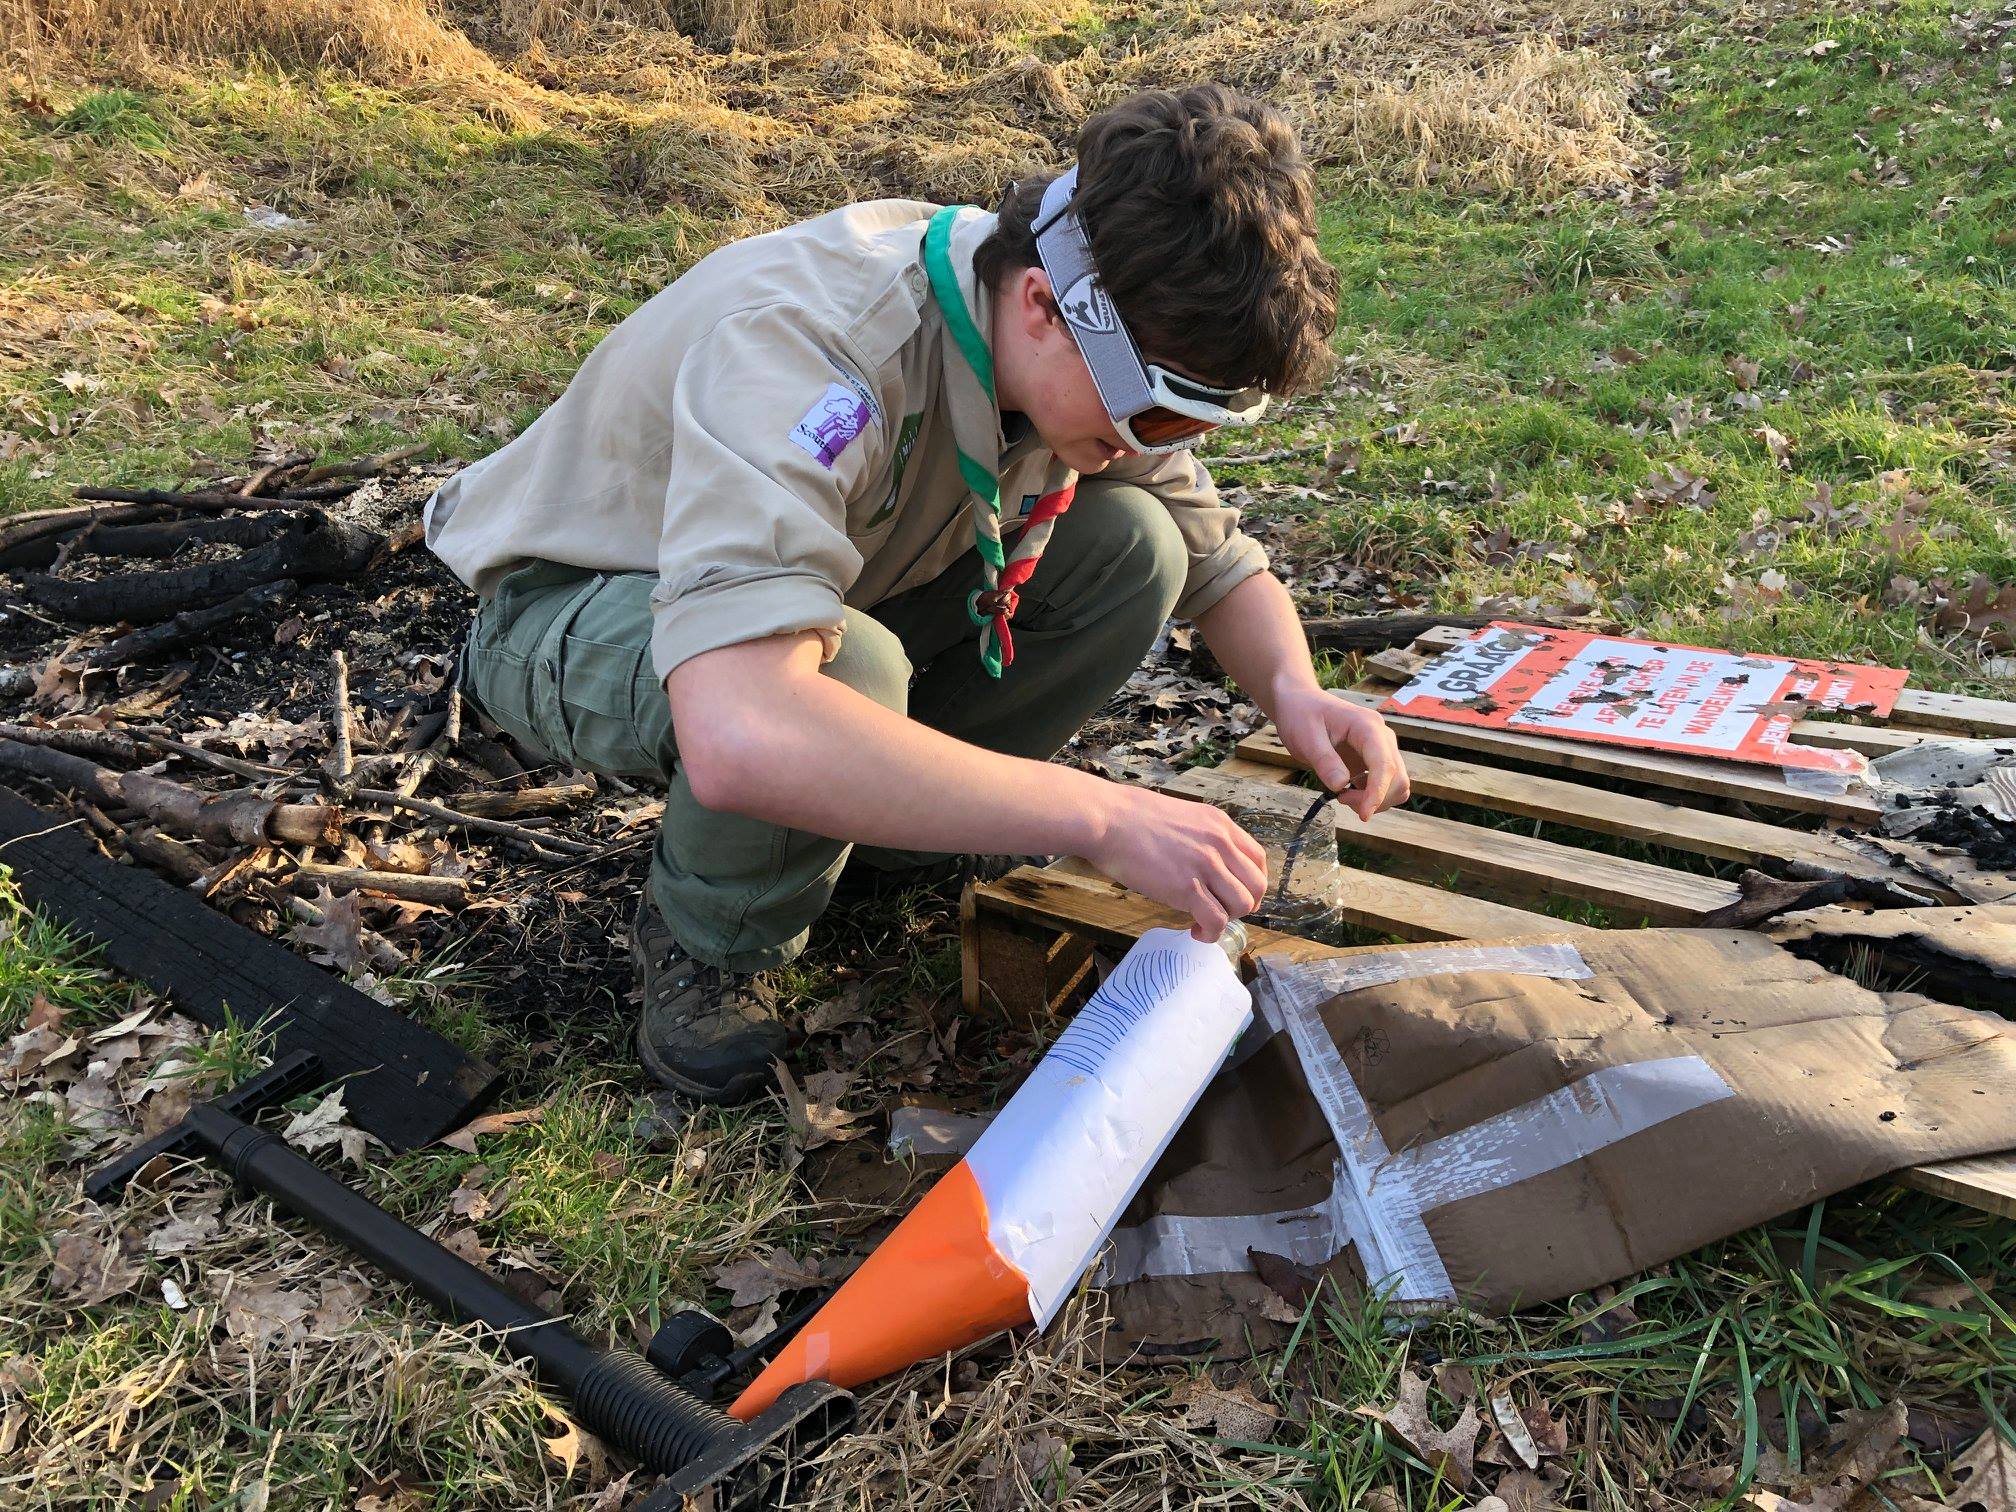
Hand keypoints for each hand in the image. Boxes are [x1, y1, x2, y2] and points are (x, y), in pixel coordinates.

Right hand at [1084, 783, 1269, 942]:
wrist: (1108, 819)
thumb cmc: (1132, 817)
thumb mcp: (1182, 816)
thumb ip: (1202, 837)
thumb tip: (1206, 862)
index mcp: (1220, 824)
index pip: (1258, 859)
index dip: (1252, 883)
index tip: (1235, 893)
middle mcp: (1220, 844)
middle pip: (1256, 886)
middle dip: (1243, 905)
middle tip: (1222, 910)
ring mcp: (1205, 866)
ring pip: (1242, 905)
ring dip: (1227, 919)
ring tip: (1205, 920)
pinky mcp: (1186, 888)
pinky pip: (1216, 921)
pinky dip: (1210, 933)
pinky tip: (1196, 931)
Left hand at [1272, 686, 1410, 820]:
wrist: (1300, 703)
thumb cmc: (1302, 715)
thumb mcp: (1306, 737)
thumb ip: (1324, 760)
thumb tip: (1341, 785)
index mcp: (1367, 726)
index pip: (1384, 764)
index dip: (1378, 792)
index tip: (1364, 815)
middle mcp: (1381, 737)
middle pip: (1397, 778)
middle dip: (1375, 799)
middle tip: (1341, 799)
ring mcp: (1380, 749)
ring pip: (1397, 784)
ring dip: (1377, 800)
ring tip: (1344, 796)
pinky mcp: (1374, 760)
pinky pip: (1386, 784)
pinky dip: (1373, 796)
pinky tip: (1349, 793)